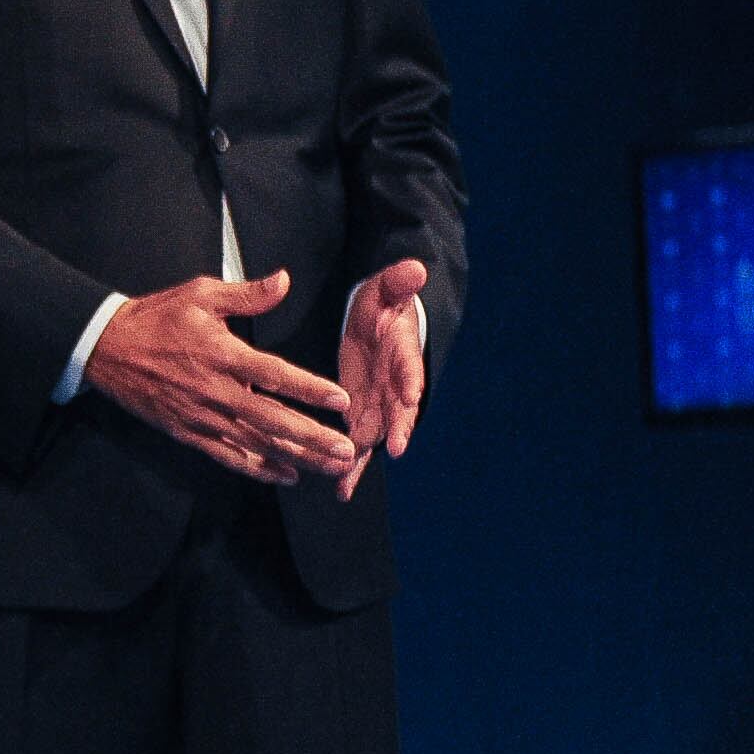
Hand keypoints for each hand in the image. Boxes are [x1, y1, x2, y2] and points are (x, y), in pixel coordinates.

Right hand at [81, 269, 352, 485]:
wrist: (106, 347)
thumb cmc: (155, 318)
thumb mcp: (199, 295)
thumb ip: (246, 295)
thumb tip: (284, 281)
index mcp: (222, 354)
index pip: (275, 376)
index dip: (310, 390)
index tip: (340, 400)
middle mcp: (215, 390)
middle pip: (273, 419)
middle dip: (313, 437)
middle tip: (348, 449)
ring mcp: (201, 415)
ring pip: (256, 442)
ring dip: (296, 456)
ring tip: (330, 466)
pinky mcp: (187, 431)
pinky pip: (227, 455)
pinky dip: (257, 468)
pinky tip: (285, 475)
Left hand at [334, 260, 432, 501]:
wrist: (379, 318)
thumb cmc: (384, 302)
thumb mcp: (387, 287)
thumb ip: (399, 281)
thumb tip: (415, 267)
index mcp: (403, 354)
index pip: (411, 367)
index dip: (410, 380)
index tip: (409, 395)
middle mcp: (396, 383)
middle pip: (399, 409)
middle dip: (395, 428)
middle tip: (392, 447)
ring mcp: (379, 399)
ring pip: (375, 432)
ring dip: (364, 456)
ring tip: (350, 481)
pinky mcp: (361, 408)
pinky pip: (357, 438)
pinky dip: (349, 462)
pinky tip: (338, 486)